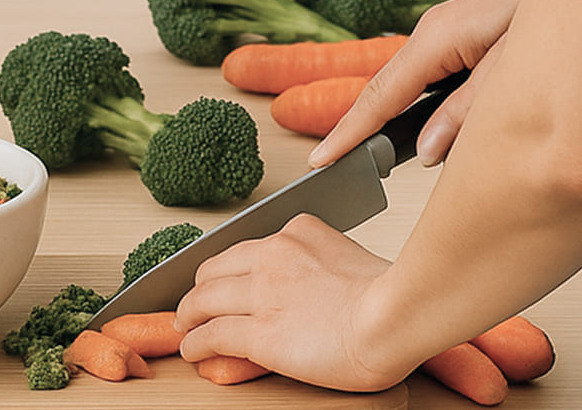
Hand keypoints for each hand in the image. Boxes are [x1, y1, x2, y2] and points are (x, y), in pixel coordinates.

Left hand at [174, 214, 407, 391]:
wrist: (396, 318)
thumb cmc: (392, 298)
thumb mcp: (352, 259)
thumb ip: (323, 265)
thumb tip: (316, 289)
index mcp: (298, 232)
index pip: (247, 247)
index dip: (229, 269)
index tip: (225, 281)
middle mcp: (273, 254)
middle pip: (215, 268)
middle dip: (201, 288)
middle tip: (196, 304)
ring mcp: (262, 292)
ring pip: (203, 299)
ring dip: (188, 315)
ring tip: (185, 327)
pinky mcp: (258, 331)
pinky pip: (211, 334)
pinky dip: (195, 343)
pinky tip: (193, 350)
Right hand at [307, 0, 531, 168]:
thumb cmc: (563, 6)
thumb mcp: (513, 65)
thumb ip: (468, 111)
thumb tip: (428, 151)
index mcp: (439, 37)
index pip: (381, 94)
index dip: (350, 132)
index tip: (322, 161)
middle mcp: (436, 31)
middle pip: (387, 90)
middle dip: (364, 130)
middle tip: (347, 173)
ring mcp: (450, 32)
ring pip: (412, 85)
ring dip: (397, 120)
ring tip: (382, 161)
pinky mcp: (468, 36)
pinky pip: (432, 77)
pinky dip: (423, 105)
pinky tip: (433, 129)